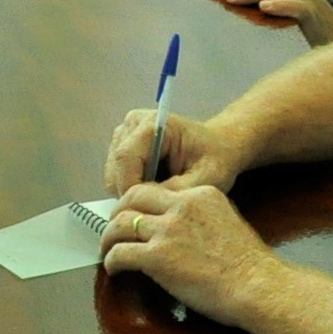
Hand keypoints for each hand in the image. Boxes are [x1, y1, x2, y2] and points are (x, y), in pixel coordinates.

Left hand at [98, 181, 283, 323]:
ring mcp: (168, 230)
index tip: (135, 216)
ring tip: (109, 250)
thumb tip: (176, 227)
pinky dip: (112, 261)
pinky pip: (120, 254)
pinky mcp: (157, 257)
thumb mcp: (226, 222)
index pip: (157, 189)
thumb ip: (200, 217)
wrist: (260, 287)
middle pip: (132, 197)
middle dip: (118, 213)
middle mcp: (182, 205)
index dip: (140, 203)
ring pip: (120, 224)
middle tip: (114, 229)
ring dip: (109, 238)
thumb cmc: (250, 265)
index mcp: (201, 194)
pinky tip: (115, 269)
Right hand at [103, 106, 249, 195]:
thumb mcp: (207, 178)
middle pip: (115, 167)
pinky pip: (115, 174)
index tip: (148, 209)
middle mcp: (133, 123)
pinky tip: (153, 184)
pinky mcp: (121, 143)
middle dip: (131, 192)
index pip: (126, 159)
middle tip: (157, 205)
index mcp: (153, 124)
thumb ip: (176, 190)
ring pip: (112, 173)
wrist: (220, 145)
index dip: (131, 188)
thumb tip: (146, 201)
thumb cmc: (217, 158)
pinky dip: (131, 185)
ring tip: (159, 191)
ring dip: (131, 189)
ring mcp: (124, 132)